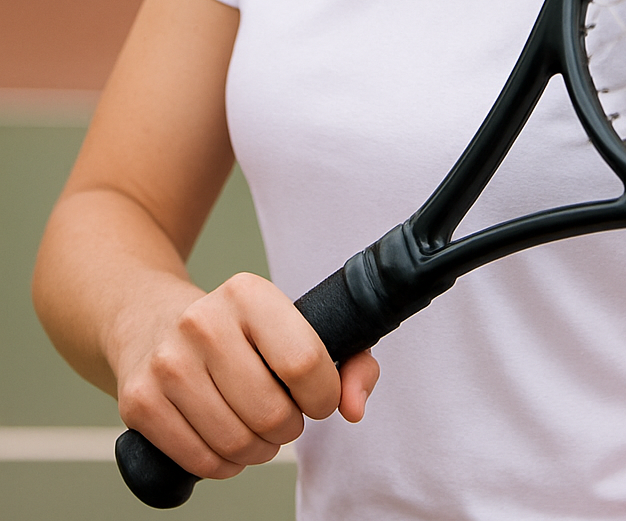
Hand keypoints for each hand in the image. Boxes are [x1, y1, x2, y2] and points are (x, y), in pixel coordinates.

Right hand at [112, 272, 379, 479]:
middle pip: (271, 412)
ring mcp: (167, 363)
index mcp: (247, 293)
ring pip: (237, 444)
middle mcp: (202, 322)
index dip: (321, 395)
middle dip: (288, 428)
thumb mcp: (294, 323)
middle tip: (283, 416)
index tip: (316, 398)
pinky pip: (201, 462)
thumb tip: (354, 407)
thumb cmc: (238, 332)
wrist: (151, 322)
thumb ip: (350, 359)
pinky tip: (224, 439)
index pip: (303, 361)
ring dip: (258, 451)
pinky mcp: (139, 402)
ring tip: (255, 428)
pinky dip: (223, 464)